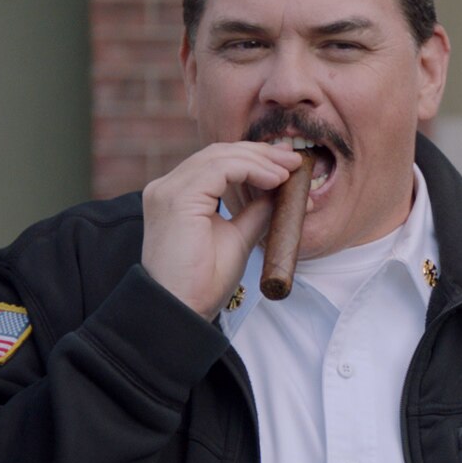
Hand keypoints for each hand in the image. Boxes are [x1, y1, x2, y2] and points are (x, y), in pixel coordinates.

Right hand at [140, 142, 301, 318]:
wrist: (184, 309)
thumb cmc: (204, 282)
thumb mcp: (238, 238)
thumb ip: (255, 213)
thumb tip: (280, 193)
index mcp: (177, 196)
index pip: (217, 163)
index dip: (253, 158)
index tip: (286, 164)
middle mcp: (167, 188)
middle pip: (218, 153)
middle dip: (261, 154)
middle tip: (294, 160)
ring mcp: (168, 191)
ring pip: (220, 156)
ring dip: (261, 160)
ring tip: (290, 170)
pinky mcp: (177, 198)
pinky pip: (220, 168)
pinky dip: (252, 168)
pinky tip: (275, 179)